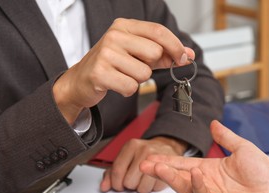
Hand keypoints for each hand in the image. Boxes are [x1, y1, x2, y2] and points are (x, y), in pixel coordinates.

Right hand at [53, 18, 194, 123]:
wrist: (80, 81)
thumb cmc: (112, 65)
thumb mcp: (138, 55)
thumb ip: (163, 54)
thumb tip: (188, 55)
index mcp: (124, 26)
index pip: (158, 31)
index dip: (175, 46)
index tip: (184, 58)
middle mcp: (114, 36)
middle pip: (154, 53)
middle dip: (150, 66)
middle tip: (134, 67)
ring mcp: (105, 53)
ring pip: (144, 73)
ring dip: (137, 80)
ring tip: (122, 75)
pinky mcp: (100, 72)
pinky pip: (131, 87)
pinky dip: (127, 90)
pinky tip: (115, 84)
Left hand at [100, 136, 187, 192]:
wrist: (165, 147)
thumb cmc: (142, 154)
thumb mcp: (126, 158)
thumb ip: (112, 172)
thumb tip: (104, 186)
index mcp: (131, 146)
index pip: (117, 171)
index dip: (115, 183)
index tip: (118, 185)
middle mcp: (144, 150)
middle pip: (129, 182)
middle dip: (129, 185)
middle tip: (133, 179)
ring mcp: (157, 160)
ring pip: (142, 188)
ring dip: (140, 188)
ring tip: (142, 179)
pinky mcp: (168, 170)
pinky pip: (154, 189)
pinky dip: (152, 188)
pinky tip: (152, 179)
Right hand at [140, 120, 268, 192]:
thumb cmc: (263, 173)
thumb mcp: (242, 147)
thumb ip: (225, 137)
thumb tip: (214, 123)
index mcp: (209, 168)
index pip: (183, 163)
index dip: (167, 160)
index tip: (152, 155)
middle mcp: (206, 181)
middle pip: (178, 175)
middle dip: (160, 169)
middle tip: (145, 164)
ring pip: (185, 186)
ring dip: (170, 177)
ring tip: (157, 168)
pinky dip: (197, 185)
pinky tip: (192, 174)